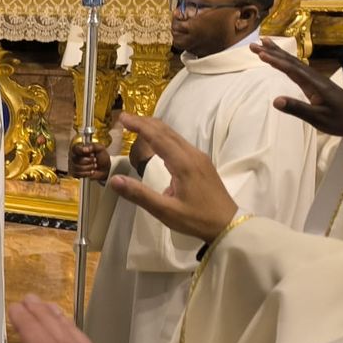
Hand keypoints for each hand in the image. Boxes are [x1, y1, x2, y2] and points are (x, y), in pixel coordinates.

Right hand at [68, 139, 110, 180]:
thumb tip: (86, 148)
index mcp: (80, 149)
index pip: (75, 148)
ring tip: (94, 166)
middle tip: (95, 160)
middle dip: (88, 161)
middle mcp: (75, 157)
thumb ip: (94, 146)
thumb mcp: (101, 149)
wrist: (105, 168)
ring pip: (77, 168)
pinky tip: (91, 171)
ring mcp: (74, 165)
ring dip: (88, 167)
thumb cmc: (102, 158)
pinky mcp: (76, 173)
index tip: (87, 151)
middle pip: (76, 159)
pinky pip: (77, 174)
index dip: (80, 150)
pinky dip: (86, 173)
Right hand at [106, 113, 238, 243]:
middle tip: (124, 118)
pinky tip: (157, 142)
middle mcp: (192, 155)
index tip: (122, 117)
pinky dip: (163, 137)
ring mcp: (199, 158)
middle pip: (166, 132)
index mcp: (184, 164)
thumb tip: (114, 179)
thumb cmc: (197, 219)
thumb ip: (139, 194)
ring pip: (174, 136)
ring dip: (154, 128)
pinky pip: (179, 143)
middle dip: (145, 122)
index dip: (139, 126)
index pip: (158, 138)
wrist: (228, 225)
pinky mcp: (201, 163)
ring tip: (136, 125)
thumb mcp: (165, 211)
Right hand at [254, 37, 342, 137]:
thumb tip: (275, 100)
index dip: (276, 61)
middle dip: (272, 52)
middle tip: (254, 44)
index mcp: (314, 84)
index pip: (291, 70)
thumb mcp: (318, 118)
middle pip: (291, 61)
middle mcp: (314, 78)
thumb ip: (297, 108)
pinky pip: (297, 67)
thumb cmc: (339, 120)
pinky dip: (286, 60)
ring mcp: (315, 79)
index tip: (260, 54)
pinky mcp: (316, 83)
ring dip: (278, 53)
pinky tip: (283, 60)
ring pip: (294, 62)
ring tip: (265, 44)